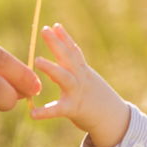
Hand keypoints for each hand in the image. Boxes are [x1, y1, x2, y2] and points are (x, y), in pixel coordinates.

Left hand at [30, 23, 129, 146]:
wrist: (113, 120)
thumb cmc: (96, 100)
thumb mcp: (86, 82)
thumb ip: (70, 72)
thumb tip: (51, 63)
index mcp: (83, 72)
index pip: (74, 52)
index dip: (65, 38)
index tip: (55, 25)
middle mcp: (81, 79)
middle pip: (69, 58)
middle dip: (57, 43)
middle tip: (44, 30)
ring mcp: (77, 93)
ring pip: (65, 78)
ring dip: (52, 68)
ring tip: (37, 60)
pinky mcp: (74, 109)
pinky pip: (58, 110)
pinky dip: (45, 112)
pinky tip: (33, 113)